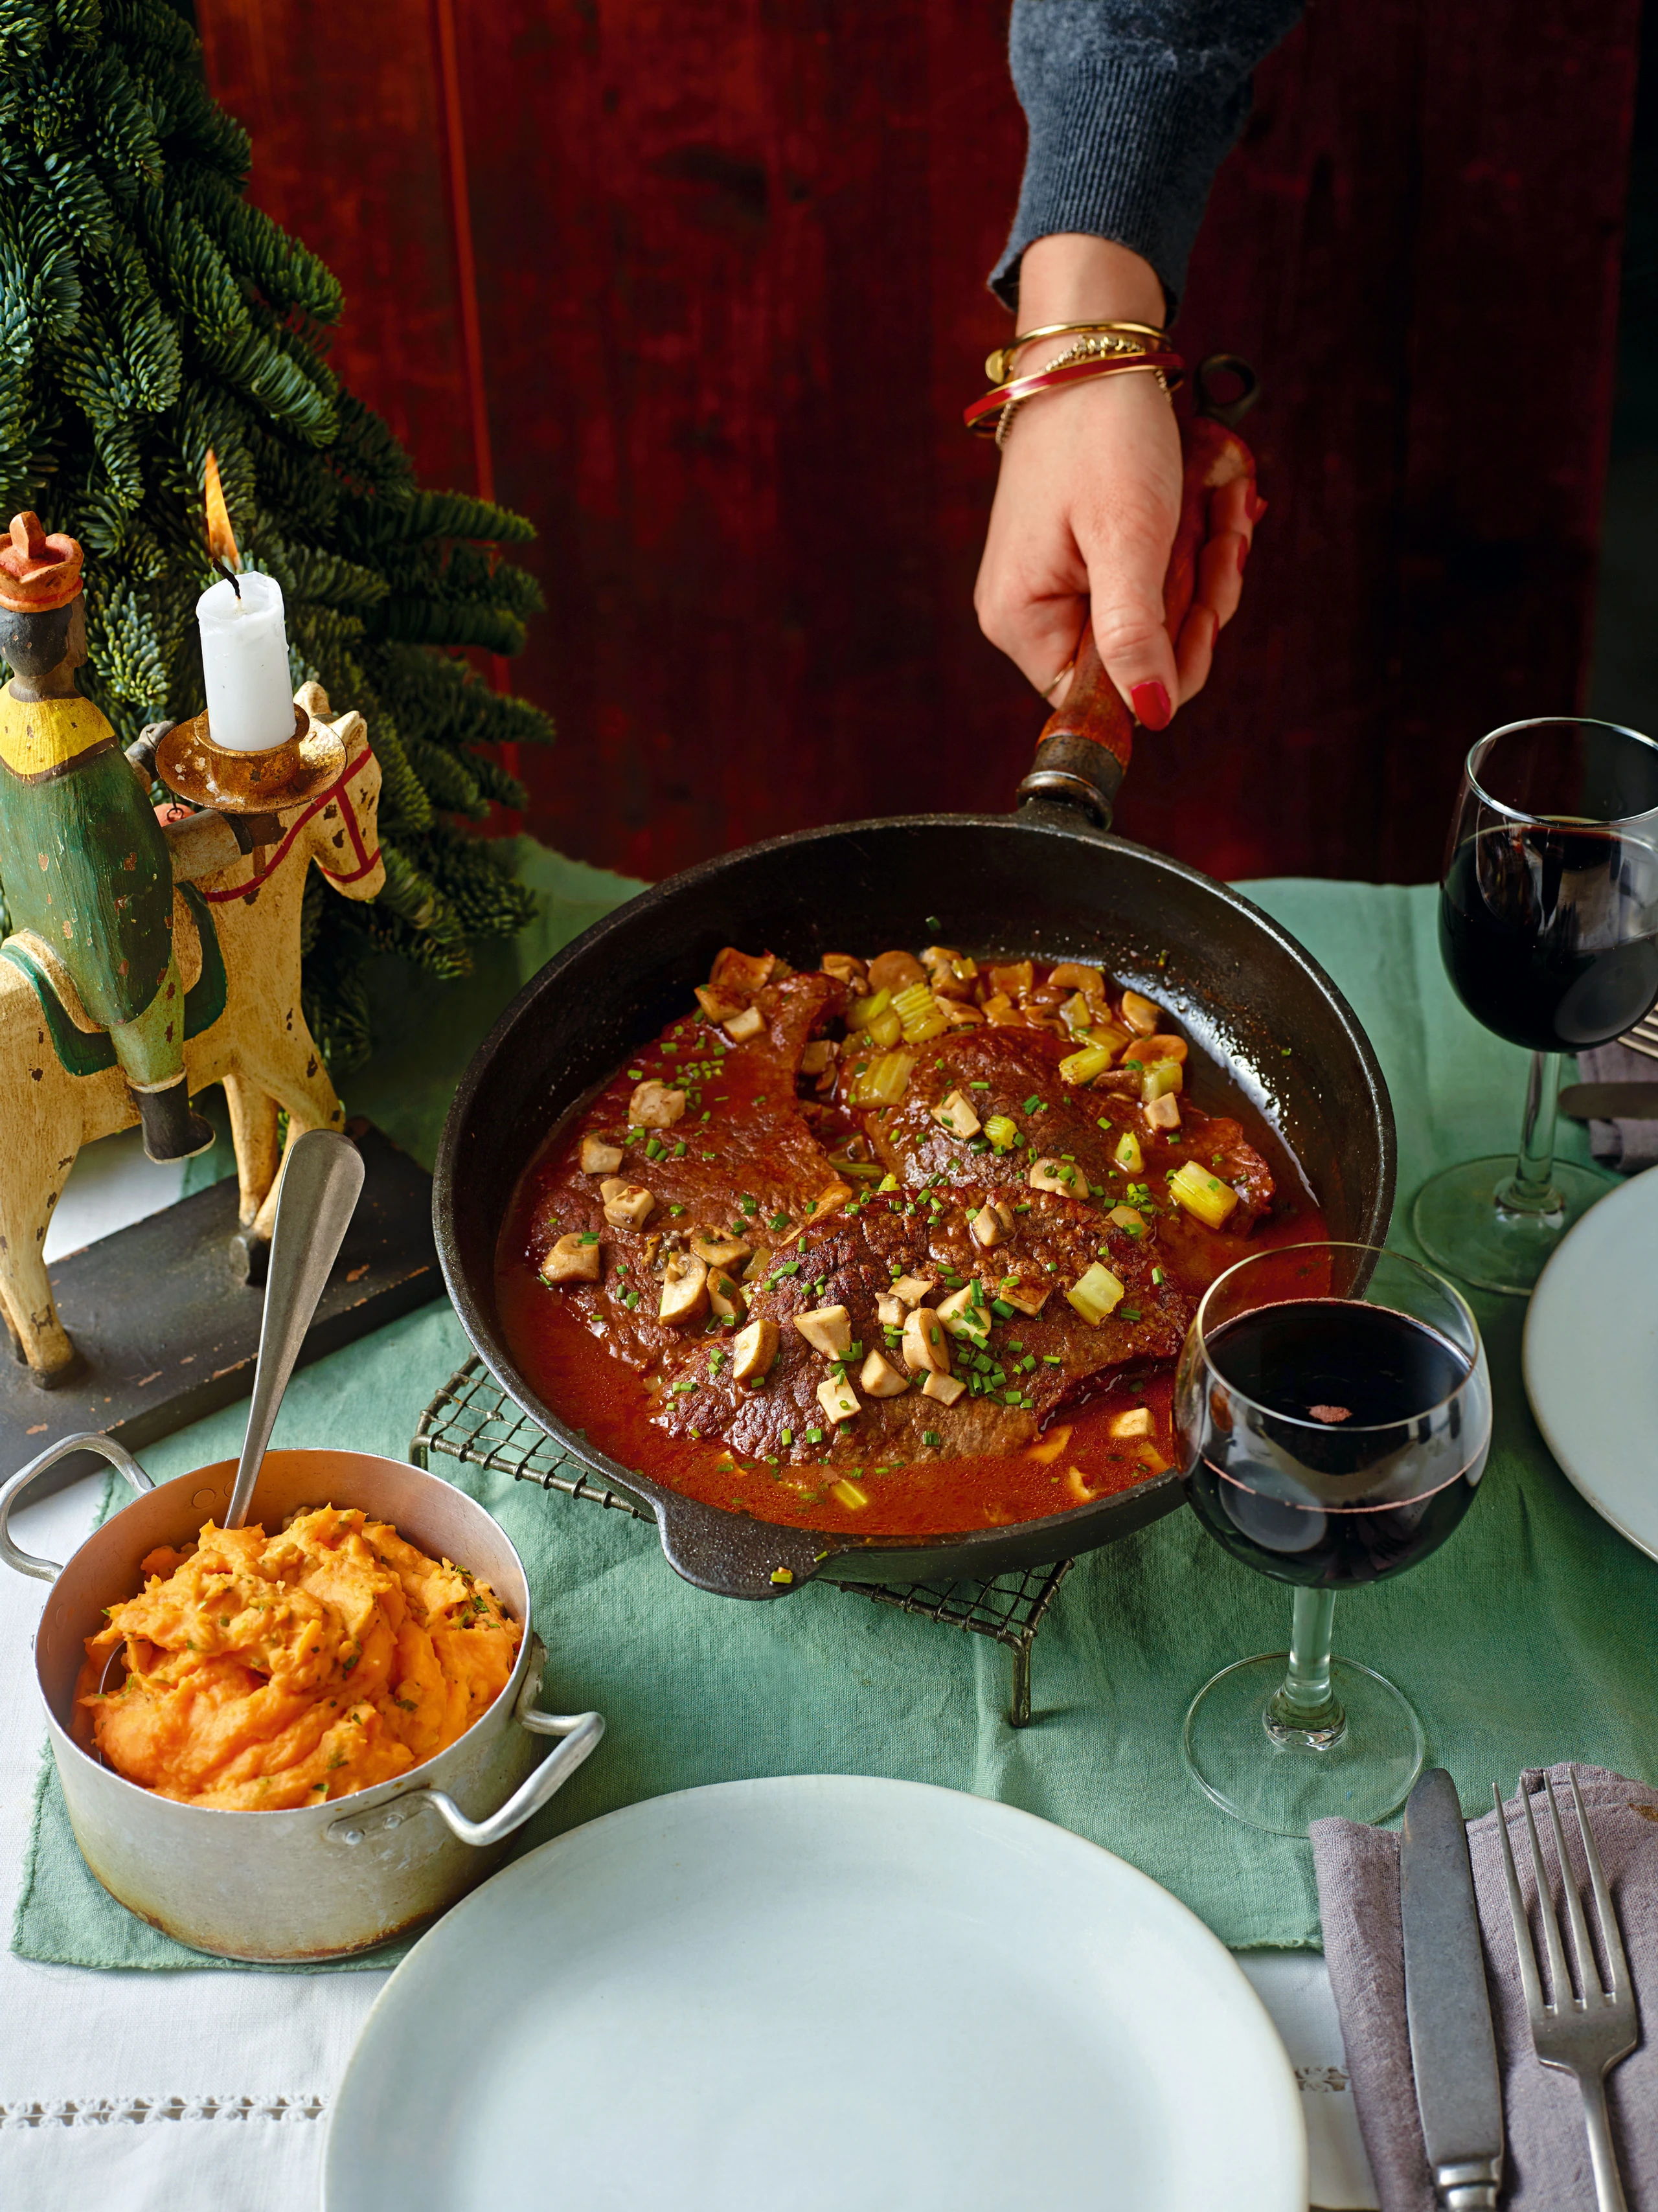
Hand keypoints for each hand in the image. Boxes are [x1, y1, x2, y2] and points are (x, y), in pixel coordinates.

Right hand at [973, 235, 1258, 726]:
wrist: (1093, 345)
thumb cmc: (1100, 430)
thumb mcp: (1126, 536)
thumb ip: (1135, 633)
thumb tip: (1150, 714)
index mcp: (1024, 622)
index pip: (1108, 696)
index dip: (1173, 658)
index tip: (1209, 593)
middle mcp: (1034, 614)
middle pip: (1144, 655)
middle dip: (1200, 592)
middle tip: (1227, 524)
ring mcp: (1063, 584)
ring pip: (1162, 614)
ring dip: (1207, 557)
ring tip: (1223, 492)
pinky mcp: (1091, 553)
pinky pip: (1159, 576)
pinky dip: (1194, 537)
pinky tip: (1213, 489)